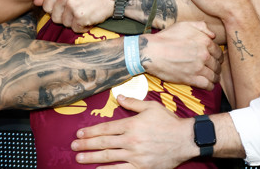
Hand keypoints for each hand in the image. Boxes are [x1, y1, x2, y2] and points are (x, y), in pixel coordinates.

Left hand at [33, 0, 112, 32]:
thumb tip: (35, 1)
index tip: (68, 5)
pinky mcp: (80, 17)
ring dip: (75, 22)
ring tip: (85, 11)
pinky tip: (90, 17)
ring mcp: (72, 6)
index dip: (57, 9)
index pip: (46, 7)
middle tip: (78, 8)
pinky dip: (83, 26)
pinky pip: (76, 29)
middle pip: (55, 18)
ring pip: (65, 24)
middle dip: (66, 17)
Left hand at [72, 95, 196, 167]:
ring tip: (79, 158)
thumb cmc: (169, 122)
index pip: (106, 128)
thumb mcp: (151, 107)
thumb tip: (119, 96)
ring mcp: (136, 155)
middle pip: (104, 143)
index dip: (90, 131)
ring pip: (109, 157)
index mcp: (132, 124)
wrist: (186, 139)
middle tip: (73, 146)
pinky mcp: (142, 167)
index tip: (79, 133)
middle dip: (86, 145)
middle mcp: (131, 140)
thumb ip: (133, 102)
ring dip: (91, 157)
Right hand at [142, 21, 221, 89]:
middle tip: (213, 68)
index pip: (218, 51)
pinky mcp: (191, 79)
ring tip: (212, 77)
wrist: (153, 51)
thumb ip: (201, 27)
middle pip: (217, 64)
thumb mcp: (184, 25)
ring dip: (215, 77)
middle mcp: (204, 55)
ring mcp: (199, 68)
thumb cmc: (166, 37)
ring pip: (214, 76)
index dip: (217, 56)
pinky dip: (210, 86)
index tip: (214, 58)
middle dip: (216, 67)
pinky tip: (207, 84)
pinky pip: (208, 85)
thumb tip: (213, 35)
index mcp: (204, 41)